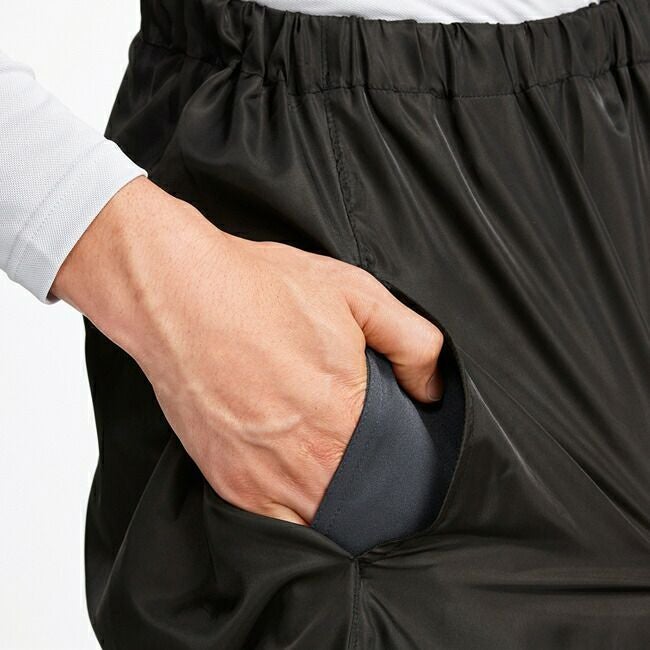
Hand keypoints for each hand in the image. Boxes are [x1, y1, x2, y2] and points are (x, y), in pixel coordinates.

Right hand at [52, 177, 443, 524]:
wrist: (179, 292)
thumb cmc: (262, 289)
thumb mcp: (357, 294)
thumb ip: (413, 343)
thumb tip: (433, 389)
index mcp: (343, 420)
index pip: (397, 477)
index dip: (404, 471)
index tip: (401, 459)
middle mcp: (302, 463)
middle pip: (357, 508)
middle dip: (371, 495)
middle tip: (371, 468)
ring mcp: (257, 479)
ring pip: (316, 524)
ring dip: (332, 509)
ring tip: (333, 475)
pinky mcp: (224, 479)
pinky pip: (270, 524)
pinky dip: (290, 513)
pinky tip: (295, 482)